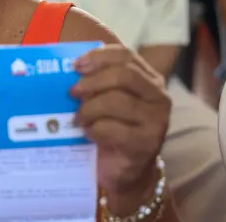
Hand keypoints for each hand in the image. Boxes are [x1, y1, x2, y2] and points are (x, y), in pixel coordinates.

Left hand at [71, 44, 169, 211]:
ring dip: (90, 109)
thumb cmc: (111, 127)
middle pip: (123, 75)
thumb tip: (66, 68)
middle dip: (92, 82)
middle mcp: (158, 97)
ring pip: (117, 102)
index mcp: (148, 78)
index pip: (126, 56)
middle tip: (72, 93)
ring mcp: (156, 121)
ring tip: (79, 118)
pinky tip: (88, 133)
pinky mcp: (146, 144)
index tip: (76, 65)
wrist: (122, 169)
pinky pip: (113, 129)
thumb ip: (96, 81)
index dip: (99, 56)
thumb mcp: (105, 98)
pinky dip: (95, 129)